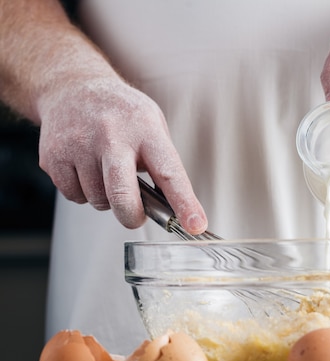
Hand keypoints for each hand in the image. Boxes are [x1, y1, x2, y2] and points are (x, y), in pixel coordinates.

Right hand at [37, 76, 207, 233]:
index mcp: (145, 130)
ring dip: (106, 198)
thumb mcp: (152, 126)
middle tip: (135, 216)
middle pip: (123, 194)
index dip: (184, 203)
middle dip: (131, 215)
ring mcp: (79, 145)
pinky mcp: (54, 156)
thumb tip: (172, 207)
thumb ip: (161, 163)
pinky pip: (74, 196)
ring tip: (106, 172)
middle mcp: (111, 136)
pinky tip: (85, 169)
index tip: (195, 225)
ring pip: (98, 200)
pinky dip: (83, 192)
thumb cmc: (120, 113)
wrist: (71, 87)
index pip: (170, 173)